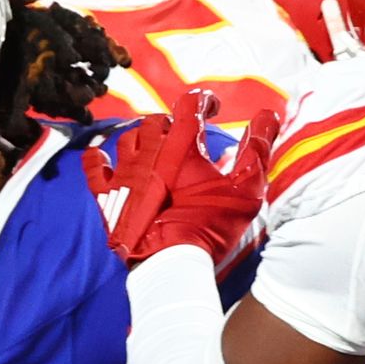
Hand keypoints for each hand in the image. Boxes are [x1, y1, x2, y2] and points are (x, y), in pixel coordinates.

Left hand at [98, 103, 277, 268]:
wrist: (171, 262)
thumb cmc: (212, 225)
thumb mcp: (246, 188)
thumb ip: (258, 149)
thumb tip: (269, 113)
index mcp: (182, 145)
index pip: (190, 105)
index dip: (204, 101)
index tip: (214, 108)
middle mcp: (149, 150)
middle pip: (158, 120)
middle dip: (174, 123)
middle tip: (188, 137)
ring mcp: (124, 171)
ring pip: (129, 137)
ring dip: (144, 137)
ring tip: (157, 148)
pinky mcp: (106, 195)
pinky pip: (95, 165)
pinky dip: (100, 156)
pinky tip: (104, 155)